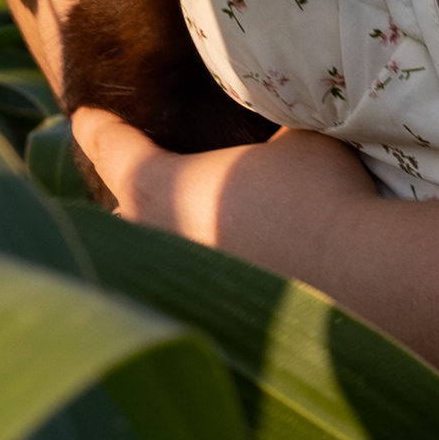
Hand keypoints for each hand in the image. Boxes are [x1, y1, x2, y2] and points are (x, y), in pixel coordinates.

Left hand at [72, 106, 378, 274]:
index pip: (110, 147)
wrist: (353, 276)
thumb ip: (265, 132)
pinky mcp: (204, 323)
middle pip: (119, 213)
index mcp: (158, 186)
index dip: (97, 127)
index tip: (85, 116)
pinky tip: (217, 279)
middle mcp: (152, 240)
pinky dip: (189, 282)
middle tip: (141, 180)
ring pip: (147, 260)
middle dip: (129, 197)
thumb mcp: (292, 139)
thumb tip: (269, 128)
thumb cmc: (315, 194)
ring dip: (156, 245)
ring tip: (180, 231)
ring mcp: (174, 290)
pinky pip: (181, 293)